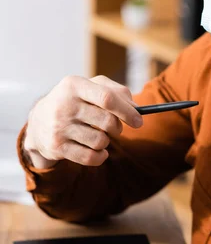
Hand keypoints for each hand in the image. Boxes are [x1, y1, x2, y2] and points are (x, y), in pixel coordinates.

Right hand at [24, 75, 142, 167]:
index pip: (107, 98)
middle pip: (107, 121)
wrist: (38, 122)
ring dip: (106, 142)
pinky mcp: (57, 147)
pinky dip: (100, 156)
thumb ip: (116, 92)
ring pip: (100, 141)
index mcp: (74, 85)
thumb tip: (137, 108)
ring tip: (98, 136)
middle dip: (118, 128)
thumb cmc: (74, 101)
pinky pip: (90, 157)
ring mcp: (59, 127)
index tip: (139, 121)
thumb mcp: (90, 87)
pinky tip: (97, 151)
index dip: (127, 111)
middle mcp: (64, 105)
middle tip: (116, 128)